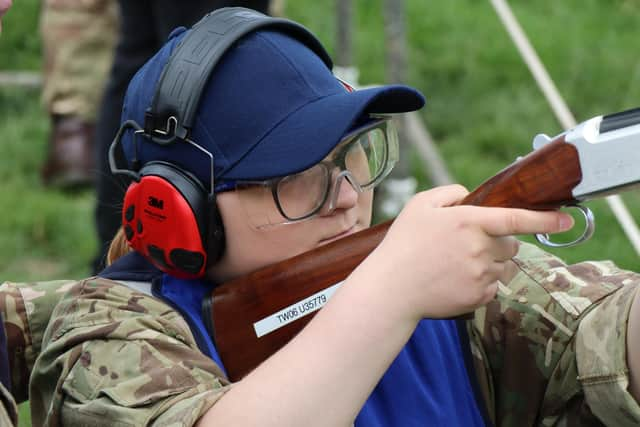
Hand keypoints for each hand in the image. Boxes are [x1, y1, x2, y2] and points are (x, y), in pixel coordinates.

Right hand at [359, 184, 573, 319]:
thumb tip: (470, 196)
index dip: (545, 219)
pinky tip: (453, 280)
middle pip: (510, 245)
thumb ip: (450, 192)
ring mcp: (481, 274)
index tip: (566, 220)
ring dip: (487, 263)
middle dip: (496, 243)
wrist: (391, 288)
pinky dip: (478, 282)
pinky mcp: (478, 297)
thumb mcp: (420, 205)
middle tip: (466, 245)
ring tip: (453, 265)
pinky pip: (491, 286)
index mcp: (469, 221)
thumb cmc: (403, 244)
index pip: (517, 218)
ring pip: (501, 266)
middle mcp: (481, 248)